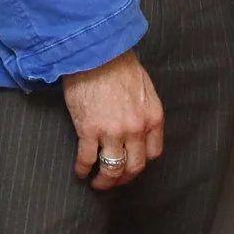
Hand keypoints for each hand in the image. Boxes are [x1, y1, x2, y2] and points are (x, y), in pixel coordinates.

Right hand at [62, 49, 163, 189]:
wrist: (96, 51)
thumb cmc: (118, 64)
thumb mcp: (144, 88)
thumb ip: (144, 111)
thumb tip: (137, 127)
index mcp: (153, 118)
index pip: (153, 153)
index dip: (141, 163)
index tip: (131, 165)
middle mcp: (136, 129)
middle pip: (134, 167)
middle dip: (123, 179)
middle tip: (114, 181)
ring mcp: (113, 132)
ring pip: (112, 169)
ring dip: (104, 181)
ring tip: (96, 182)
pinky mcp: (89, 130)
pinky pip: (87, 159)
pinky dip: (83, 169)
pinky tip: (81, 171)